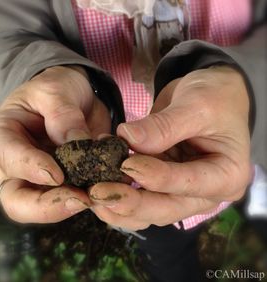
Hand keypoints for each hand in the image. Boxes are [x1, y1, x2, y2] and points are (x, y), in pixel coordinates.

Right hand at [0, 66, 110, 222]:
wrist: (71, 99)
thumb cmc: (54, 90)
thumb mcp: (56, 90)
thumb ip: (63, 115)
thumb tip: (77, 142)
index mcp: (0, 137)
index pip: (7, 158)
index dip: (30, 169)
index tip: (58, 174)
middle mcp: (12, 166)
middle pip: (16, 201)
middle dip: (47, 206)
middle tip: (79, 200)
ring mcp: (35, 180)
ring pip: (43, 209)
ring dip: (71, 206)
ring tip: (97, 195)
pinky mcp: (59, 185)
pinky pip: (69, 200)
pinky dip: (88, 197)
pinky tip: (106, 188)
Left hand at [89, 66, 251, 230]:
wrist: (210, 96)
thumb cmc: (214, 97)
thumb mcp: (196, 105)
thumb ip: (165, 125)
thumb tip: (128, 138)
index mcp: (226, 175)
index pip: (189, 183)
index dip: (157, 177)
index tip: (127, 163)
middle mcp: (205, 192)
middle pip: (167, 208)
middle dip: (132, 203)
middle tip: (99, 193)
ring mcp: (182, 191)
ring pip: (150, 209)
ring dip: (120, 205)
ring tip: (92, 194)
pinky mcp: (163, 184)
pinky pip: (141, 196)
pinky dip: (120, 194)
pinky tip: (99, 184)